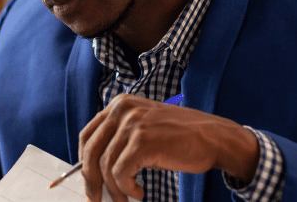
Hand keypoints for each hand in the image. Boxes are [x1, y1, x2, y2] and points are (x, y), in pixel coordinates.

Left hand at [78, 94, 258, 201]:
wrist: (214, 137)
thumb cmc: (181, 137)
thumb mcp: (144, 129)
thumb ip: (120, 140)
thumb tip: (94, 171)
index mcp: (120, 104)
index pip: (87, 135)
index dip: (82, 162)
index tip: (88, 182)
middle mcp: (123, 110)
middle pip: (90, 152)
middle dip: (91, 181)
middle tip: (96, 199)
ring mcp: (133, 124)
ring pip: (106, 167)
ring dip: (114, 190)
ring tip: (127, 198)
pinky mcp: (143, 141)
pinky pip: (121, 174)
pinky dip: (127, 189)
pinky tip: (140, 192)